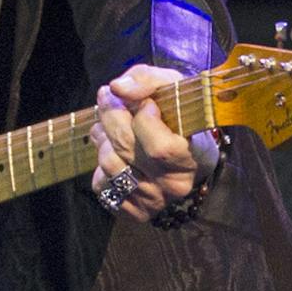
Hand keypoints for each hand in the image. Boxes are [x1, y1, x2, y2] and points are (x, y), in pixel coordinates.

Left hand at [90, 63, 220, 223]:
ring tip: (110, 126)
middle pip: (126, 149)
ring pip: (109, 164)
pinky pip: (101, 184)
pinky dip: (100, 164)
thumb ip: (147, 80)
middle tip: (108, 97)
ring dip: (102, 138)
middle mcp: (173, 186)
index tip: (142, 102)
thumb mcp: (171, 87)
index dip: (143, 118)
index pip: (160, 148)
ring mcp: (152, 201)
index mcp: (191, 160)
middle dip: (110, 116)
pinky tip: (113, 151)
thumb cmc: (176, 114)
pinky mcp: (131, 210)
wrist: (182, 150)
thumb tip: (118, 88)